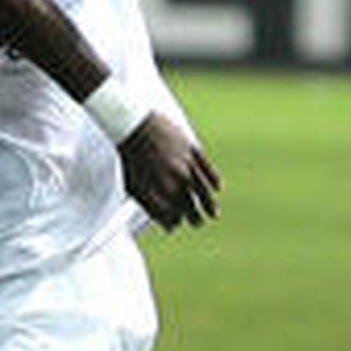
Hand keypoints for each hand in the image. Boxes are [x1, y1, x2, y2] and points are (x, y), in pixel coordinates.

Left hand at [118, 113, 220, 230]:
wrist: (135, 126)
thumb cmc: (132, 158)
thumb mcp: (133, 185)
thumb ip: (148, 205)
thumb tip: (162, 222)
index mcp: (157, 190)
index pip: (171, 214)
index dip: (174, 221)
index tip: (176, 224)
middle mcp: (173, 179)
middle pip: (188, 205)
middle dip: (193, 217)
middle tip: (197, 223)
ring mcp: (184, 163)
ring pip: (201, 190)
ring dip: (208, 204)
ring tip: (213, 214)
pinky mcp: (191, 149)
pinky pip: (206, 167)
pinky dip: (213, 178)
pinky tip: (218, 188)